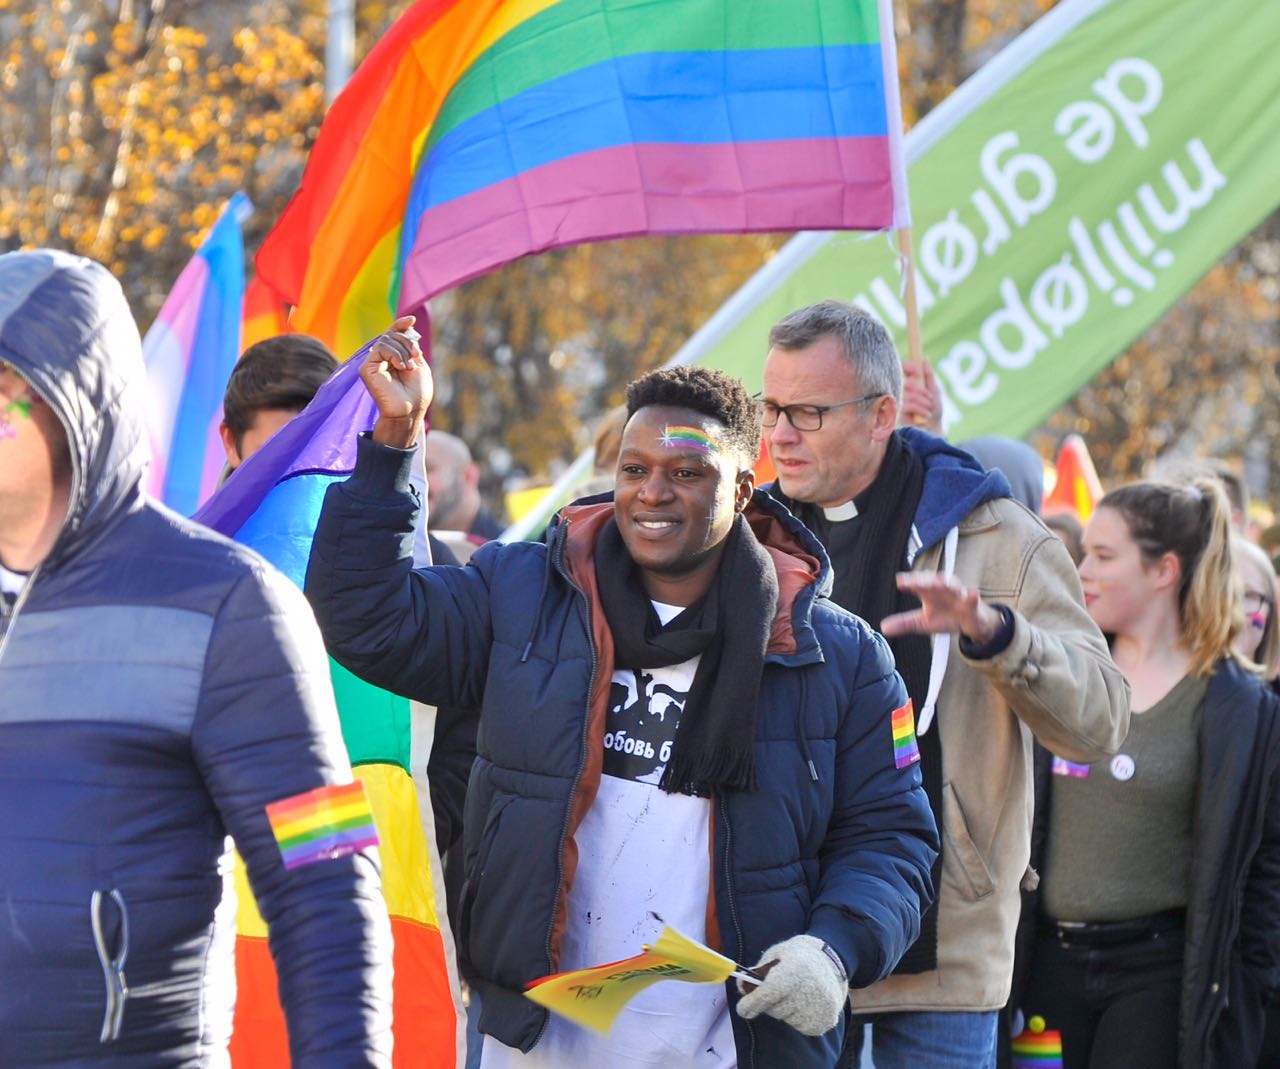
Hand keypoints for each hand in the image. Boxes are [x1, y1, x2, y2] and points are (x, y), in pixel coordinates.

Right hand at [361, 315, 431, 448]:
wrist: (410, 410)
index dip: (401, 325)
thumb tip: (407, 325)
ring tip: (408, 367)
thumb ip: (411, 345)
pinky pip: (380, 348)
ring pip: (386, 339)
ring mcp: (373, 363)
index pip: (393, 335)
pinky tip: (400, 366)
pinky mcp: (366, 368)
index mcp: (393, 358)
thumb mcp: (418, 363)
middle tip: (415, 355)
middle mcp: (381, 359)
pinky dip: (394, 354)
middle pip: (392, 334)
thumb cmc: (417, 392)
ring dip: (402, 350)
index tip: (411, 320)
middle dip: (407, 341)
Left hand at [735, 935, 846, 1036]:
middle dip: (768, 1003)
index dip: (753, 1002)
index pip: (769, 992)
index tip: (742, 1009)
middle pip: (775, 1009)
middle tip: (777, 990)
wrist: (832, 961)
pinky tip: (804, 1003)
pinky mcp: (826, 1021)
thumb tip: (741, 987)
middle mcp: (809, 990)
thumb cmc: (798, 955)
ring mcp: (820, 1008)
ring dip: (784, 1010)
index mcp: (795, 969)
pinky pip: (799, 1027)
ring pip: (786, 1019)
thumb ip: (758, 971)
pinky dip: (796, 1018)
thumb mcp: (776, 954)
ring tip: (795, 993)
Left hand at [881, 572, 1003, 642]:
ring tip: (940, 583)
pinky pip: (973, 599)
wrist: (971, 623)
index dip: (910, 582)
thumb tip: (883, 628)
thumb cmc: (945, 617)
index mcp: (929, 592)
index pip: (918, 585)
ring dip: (947, 584)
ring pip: (953, 586)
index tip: (900, 582)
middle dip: (925, 580)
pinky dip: (972, 596)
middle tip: (915, 582)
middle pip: (933, 582)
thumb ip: (904, 623)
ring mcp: (959, 596)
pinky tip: (972, 592)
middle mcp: (943, 590)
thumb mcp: (922, 622)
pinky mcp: (973, 605)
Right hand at [899, 359, 942, 434]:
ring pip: (907, 395)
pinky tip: (925, 415)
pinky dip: (919, 409)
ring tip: (929, 408)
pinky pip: (906, 405)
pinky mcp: (896, 415)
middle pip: (905, 382)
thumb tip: (924, 359)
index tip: (918, 371)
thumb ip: (929, 376)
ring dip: (922, 401)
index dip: (908, 367)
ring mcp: (897, 403)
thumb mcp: (935, 391)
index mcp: (909, 383)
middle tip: (929, 398)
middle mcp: (900, 392)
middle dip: (920, 390)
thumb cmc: (934, 411)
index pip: (902, 369)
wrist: (933, 429)